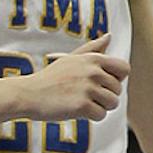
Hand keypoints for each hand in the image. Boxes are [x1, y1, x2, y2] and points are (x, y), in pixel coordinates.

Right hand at [13, 36, 127, 122]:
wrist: (28, 94)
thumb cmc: (50, 78)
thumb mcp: (71, 59)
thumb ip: (92, 48)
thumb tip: (109, 36)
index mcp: (93, 59)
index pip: (125, 69)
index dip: (116, 79)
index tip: (102, 84)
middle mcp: (93, 71)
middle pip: (118, 90)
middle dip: (106, 96)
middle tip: (85, 96)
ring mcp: (87, 88)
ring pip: (112, 103)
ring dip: (100, 107)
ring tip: (82, 103)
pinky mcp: (81, 106)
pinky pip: (101, 115)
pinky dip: (92, 117)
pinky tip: (78, 111)